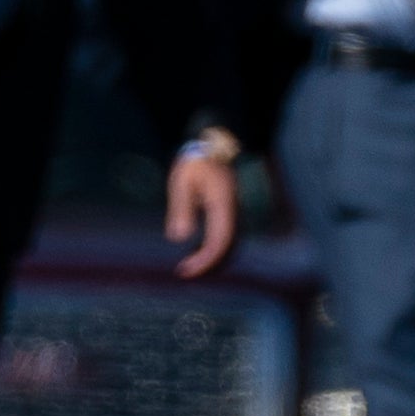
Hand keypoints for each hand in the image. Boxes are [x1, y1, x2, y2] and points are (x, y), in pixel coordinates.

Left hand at [164, 146, 241, 279]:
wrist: (215, 143)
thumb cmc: (196, 161)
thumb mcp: (182, 181)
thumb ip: (181, 208)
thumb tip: (178, 238)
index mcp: (223, 206)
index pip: (219, 243)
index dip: (204, 261)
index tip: (185, 270)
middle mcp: (234, 213)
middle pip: (228, 250)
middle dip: (208, 266)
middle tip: (183, 272)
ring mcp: (235, 213)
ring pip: (230, 247)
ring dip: (212, 260)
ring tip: (188, 264)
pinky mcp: (231, 212)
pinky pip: (228, 238)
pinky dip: (215, 250)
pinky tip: (196, 250)